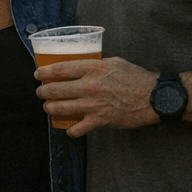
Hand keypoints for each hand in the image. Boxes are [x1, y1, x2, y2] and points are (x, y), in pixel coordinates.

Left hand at [34, 56, 158, 136]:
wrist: (154, 97)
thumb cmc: (135, 77)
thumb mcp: (113, 62)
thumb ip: (95, 64)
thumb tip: (81, 65)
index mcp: (92, 68)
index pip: (59, 69)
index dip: (44, 72)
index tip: (38, 74)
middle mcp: (89, 86)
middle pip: (54, 89)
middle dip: (42, 92)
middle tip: (41, 92)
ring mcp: (92, 105)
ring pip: (59, 108)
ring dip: (50, 108)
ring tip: (49, 107)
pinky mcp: (99, 121)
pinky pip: (77, 129)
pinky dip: (71, 130)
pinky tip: (70, 128)